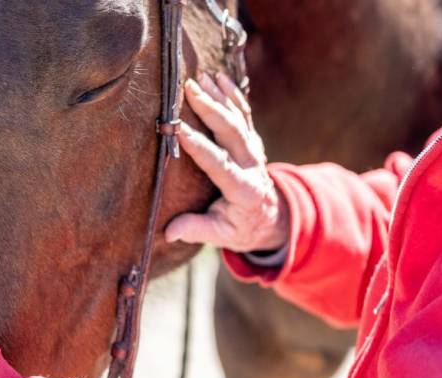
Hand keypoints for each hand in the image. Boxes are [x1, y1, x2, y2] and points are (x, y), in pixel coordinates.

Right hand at [165, 72, 288, 253]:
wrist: (271, 219)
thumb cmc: (241, 228)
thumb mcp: (221, 236)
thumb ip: (196, 230)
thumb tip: (170, 232)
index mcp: (244, 190)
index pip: (218, 163)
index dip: (197, 145)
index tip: (177, 128)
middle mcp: (253, 165)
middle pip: (232, 132)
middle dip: (210, 108)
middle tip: (189, 88)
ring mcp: (256, 151)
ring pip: (239, 118)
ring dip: (219, 96)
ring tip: (200, 78)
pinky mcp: (254, 142)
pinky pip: (245, 114)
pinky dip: (234, 94)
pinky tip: (220, 77)